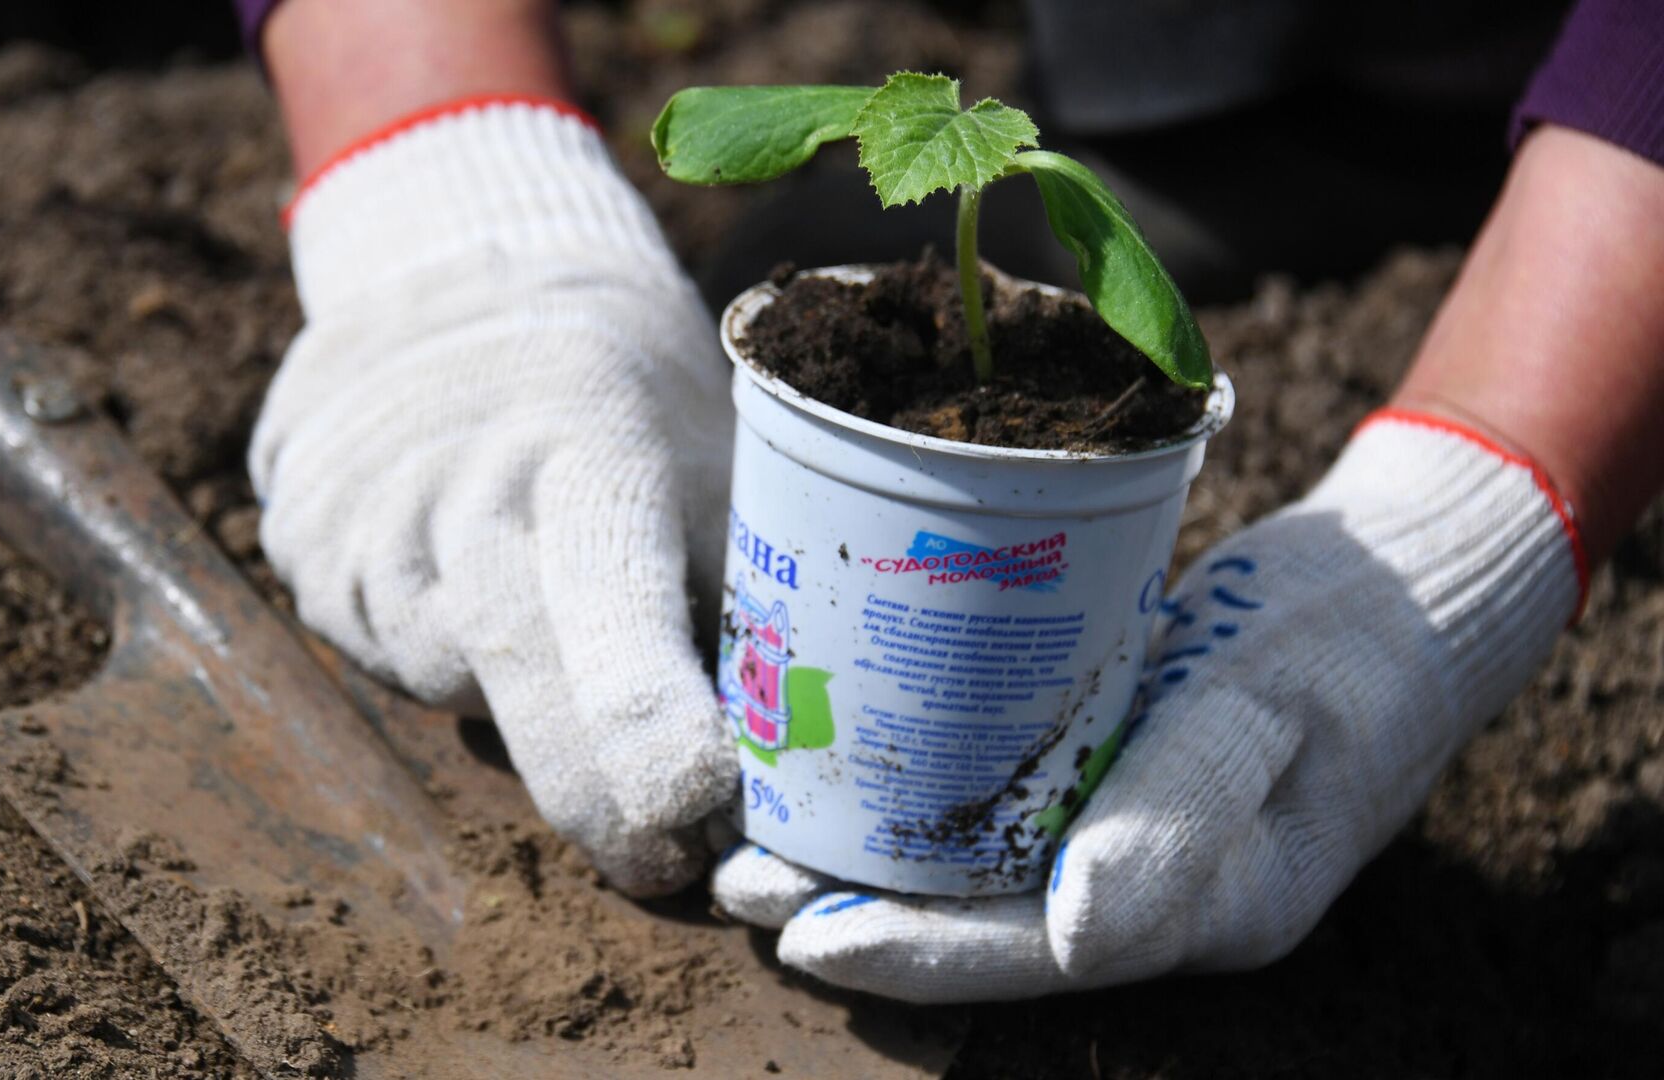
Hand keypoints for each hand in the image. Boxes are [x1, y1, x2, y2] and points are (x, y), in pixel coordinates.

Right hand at [250, 100, 737, 895]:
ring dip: (513, 701)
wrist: (461, 276)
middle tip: (661, 863)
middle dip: (593, 792)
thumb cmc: (631, 400)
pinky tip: (469, 578)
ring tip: (547, 606)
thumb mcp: (711, 468)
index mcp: (588, 452)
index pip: (611, 606)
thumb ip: (737, 606)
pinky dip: (440, 653)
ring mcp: (361, 516)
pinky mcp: (299, 543)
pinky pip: (381, 651)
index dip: (649, 724)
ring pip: (444, 679)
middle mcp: (460, 485)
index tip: (695, 808)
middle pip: (515, 674)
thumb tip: (785, 772)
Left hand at [713, 412, 1582, 1000]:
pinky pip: (1000, 804)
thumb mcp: (1275, 705)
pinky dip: (917, 795)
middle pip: (979, 925)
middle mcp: (1151, 889)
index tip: (802, 933)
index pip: (1031, 953)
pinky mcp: (1111, 769)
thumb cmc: (1351, 635)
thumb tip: (1071, 936)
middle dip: (855, 912)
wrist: (1408, 583)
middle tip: (738, 879)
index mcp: (1207, 905)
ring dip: (866, 860)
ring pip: (976, 873)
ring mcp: (1128, 832)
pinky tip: (842, 761)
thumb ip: (1186, 810)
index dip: (913, 954)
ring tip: (755, 834)